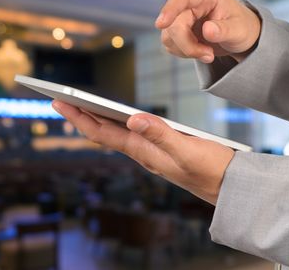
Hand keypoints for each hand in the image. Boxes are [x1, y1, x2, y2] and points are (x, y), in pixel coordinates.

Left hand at [52, 100, 234, 204]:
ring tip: (80, 106)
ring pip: (114, 134)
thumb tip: (133, 118)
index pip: (102, 133)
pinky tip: (117, 118)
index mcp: (143, 151)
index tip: (59, 103)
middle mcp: (142, 153)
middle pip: (103, 133)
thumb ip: (161, 134)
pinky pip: (129, 136)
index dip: (79, 117)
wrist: (228, 188)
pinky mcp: (160, 151)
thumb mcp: (188, 149)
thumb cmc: (211, 170)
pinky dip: (116, 123)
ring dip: (95, 119)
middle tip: (59, 100)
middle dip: (80, 116)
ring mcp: (150, 153)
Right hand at [156, 0, 260, 63]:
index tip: (160, 24)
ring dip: (187, 50)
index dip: (170, 9)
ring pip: (169, 36)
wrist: (238, 35)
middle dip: (188, 45)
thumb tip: (207, 30)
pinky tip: (200, 50)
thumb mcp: (239, 31)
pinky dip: (184, 52)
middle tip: (209, 56)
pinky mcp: (175, 28)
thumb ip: (224, 30)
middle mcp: (190, 2)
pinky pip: (170, 44)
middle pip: (174, 24)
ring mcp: (180, 15)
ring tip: (209, 53)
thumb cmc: (242, 28)